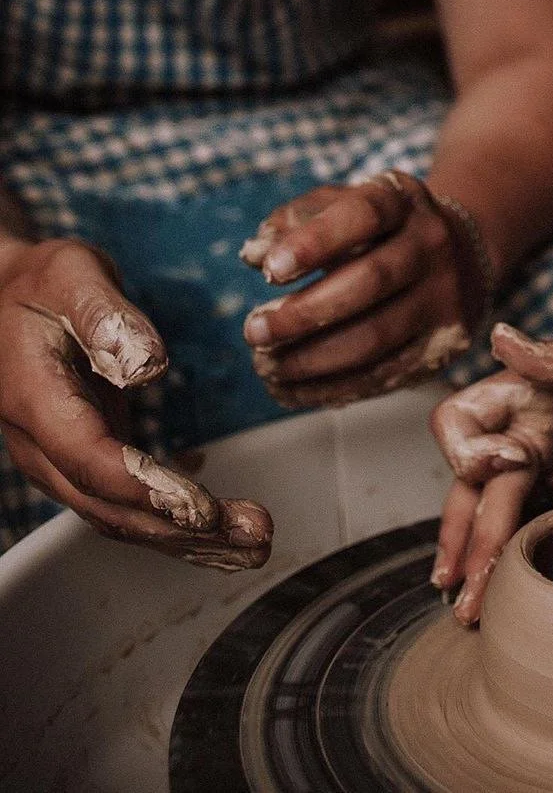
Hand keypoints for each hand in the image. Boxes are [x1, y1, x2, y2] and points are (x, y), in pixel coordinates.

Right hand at [0, 238, 272, 567]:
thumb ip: (107, 320)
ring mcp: (63, 457)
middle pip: (111, 505)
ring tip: (252, 545)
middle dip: (186, 531)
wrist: (4, 297)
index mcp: (35, 400)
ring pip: (121, 516)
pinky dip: (175, 523)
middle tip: (256, 537)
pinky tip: (221, 530)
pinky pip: (128, 503)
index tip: (204, 508)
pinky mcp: (87, 457)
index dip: (148, 489)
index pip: (92, 459)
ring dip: (190, 538)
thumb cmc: (43, 283)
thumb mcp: (72, 279)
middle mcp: (44, 444)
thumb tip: (147, 365)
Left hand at [241, 172, 490, 406]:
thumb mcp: (342, 204)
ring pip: (376, 337)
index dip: (315, 243)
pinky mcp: (445, 344)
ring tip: (267, 366)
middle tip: (253, 332)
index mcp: (402, 201)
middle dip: (305, 314)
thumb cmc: (379, 229)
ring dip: (313, 359)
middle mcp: (432, 246)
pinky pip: (386, 374)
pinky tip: (293, 388)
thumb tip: (256, 257)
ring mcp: (445, 298)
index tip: (270, 272)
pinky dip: (333, 387)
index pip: (363, 215)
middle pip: (370, 281)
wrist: (460, 253)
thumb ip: (295, 221)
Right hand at [430, 316, 552, 623]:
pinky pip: (537, 545)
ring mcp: (552, 474)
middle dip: (469, 535)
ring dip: (478, 566)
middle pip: (473, 488)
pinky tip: (509, 612)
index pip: (460, 418)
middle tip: (471, 588)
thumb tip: (502, 337)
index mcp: (527, 392)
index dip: (469, 447)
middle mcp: (527, 434)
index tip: (512, 463)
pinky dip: (518, 577)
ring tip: (473, 614)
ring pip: (494, 523)